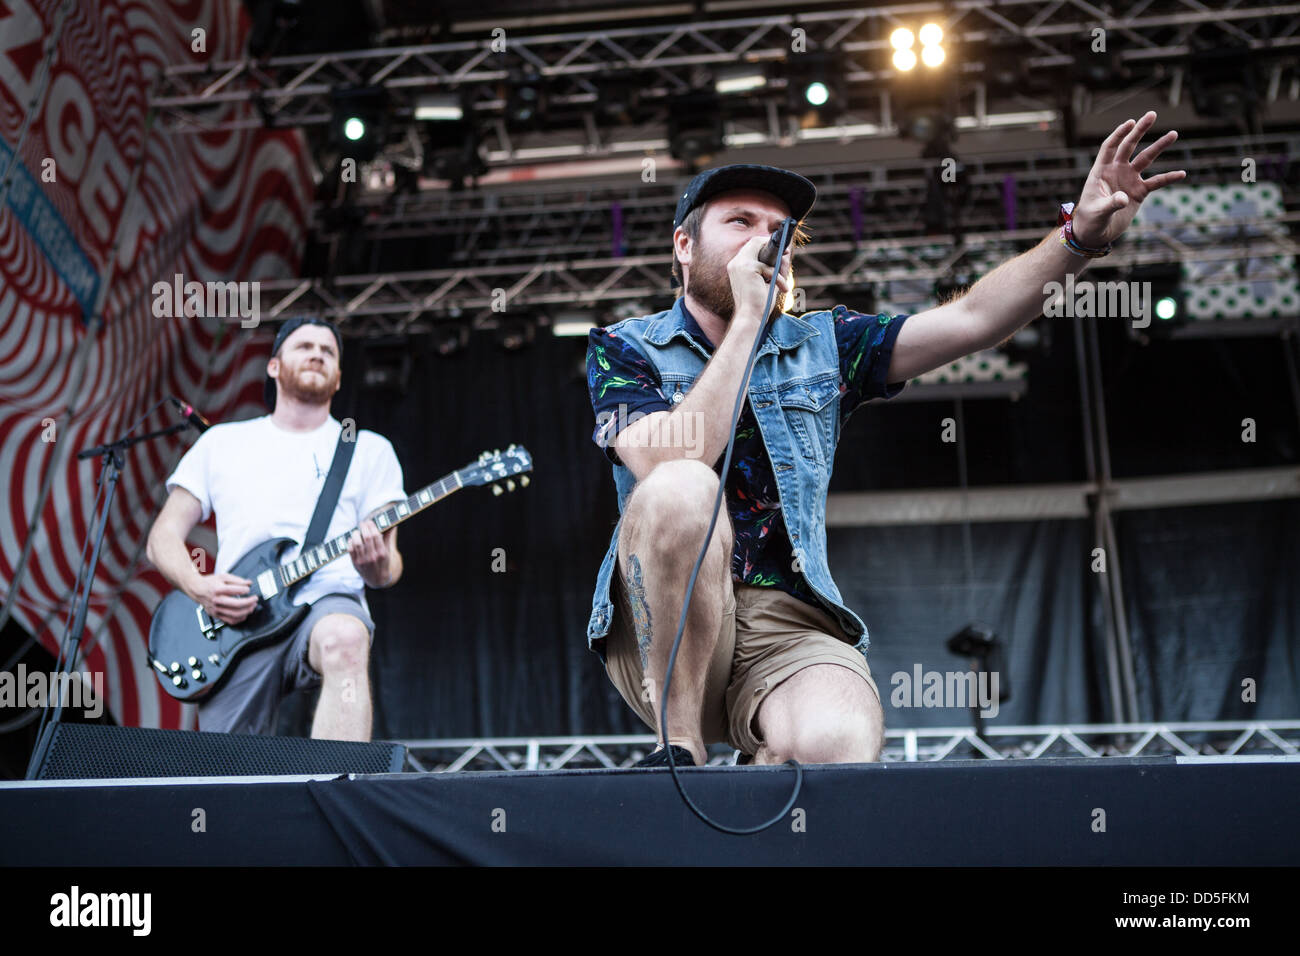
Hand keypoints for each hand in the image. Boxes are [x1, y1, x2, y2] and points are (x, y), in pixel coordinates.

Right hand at [191, 572, 257, 624]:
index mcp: (217, 589)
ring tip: (252, 606)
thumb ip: (237, 580)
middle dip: (249, 602)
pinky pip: (230, 621)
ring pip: (234, 614)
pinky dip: (240, 619)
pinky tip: (245, 614)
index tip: (248, 589)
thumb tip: (248, 583)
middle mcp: (216, 600)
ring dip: (247, 611)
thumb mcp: (223, 577)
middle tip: (255, 599)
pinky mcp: (216, 615)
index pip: (233, 590)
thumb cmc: (209, 583)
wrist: (196, 590)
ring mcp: (216, 609)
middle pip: (236, 604)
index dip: (244, 590)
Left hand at [348, 519, 391, 586]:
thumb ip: (387, 538)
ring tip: (357, 531)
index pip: (376, 535)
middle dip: (364, 527)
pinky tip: (353, 539)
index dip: (372, 526)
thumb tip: (392, 525)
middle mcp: (372, 557)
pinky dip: (350, 542)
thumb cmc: (383, 563)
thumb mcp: (388, 552)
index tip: (370, 522)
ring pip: (357, 542)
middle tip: (363, 523)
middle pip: (367, 537)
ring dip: (356, 534)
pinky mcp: (355, 563)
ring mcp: (363, 560)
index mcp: (382, 553)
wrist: (377, 579)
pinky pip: (350, 549)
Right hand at [728, 236, 791, 324]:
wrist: (750, 318)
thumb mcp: (769, 283)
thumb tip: (785, 256)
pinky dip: (779, 279)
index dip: (765, 245)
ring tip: (783, 282)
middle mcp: (735, 263)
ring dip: (777, 266)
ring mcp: (740, 264)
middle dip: (773, 245)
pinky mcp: (748, 268)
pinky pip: (770, 268)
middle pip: (755, 241)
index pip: (751, 247)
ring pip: (762, 250)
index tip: (781, 251)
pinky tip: (782, 289)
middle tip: (787, 252)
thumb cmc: (758, 305)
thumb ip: (776, 269)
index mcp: (737, 267)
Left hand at [1072, 110, 1186, 247]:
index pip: (1110, 147)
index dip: (1119, 134)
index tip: (1130, 122)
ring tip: (1174, 134)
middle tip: (1152, 114)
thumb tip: (1123, 198)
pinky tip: (1182, 173)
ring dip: (1159, 147)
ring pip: (1145, 159)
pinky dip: (1168, 178)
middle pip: (1129, 146)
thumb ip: (1110, 204)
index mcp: (1101, 171)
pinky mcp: (1139, 192)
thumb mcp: (1097, 212)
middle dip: (1140, 130)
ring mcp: (1129, 180)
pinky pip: (1156, 182)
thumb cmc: (1089, 220)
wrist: (1095, 233)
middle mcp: (1116, 171)